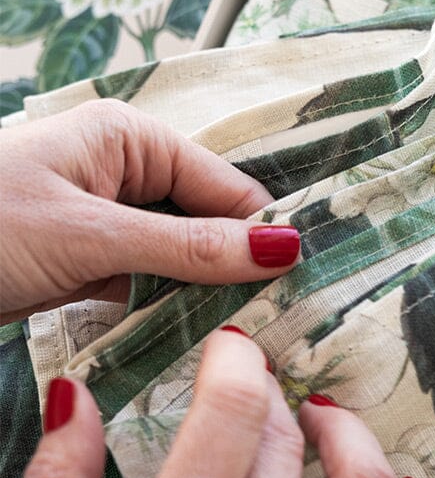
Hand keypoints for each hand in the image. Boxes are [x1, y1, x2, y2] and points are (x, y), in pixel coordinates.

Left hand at [0, 98, 300, 323]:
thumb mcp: (91, 238)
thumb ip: (189, 248)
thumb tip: (285, 247)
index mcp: (130, 138)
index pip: (227, 186)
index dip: (264, 236)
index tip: (302, 292)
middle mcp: (126, 171)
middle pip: (211, 221)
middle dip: (237, 270)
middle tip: (276, 326)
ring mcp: (108, 217)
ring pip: (184, 257)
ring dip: (204, 295)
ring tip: (243, 339)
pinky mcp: (90, 260)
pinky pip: (150, 282)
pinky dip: (167, 309)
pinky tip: (192, 338)